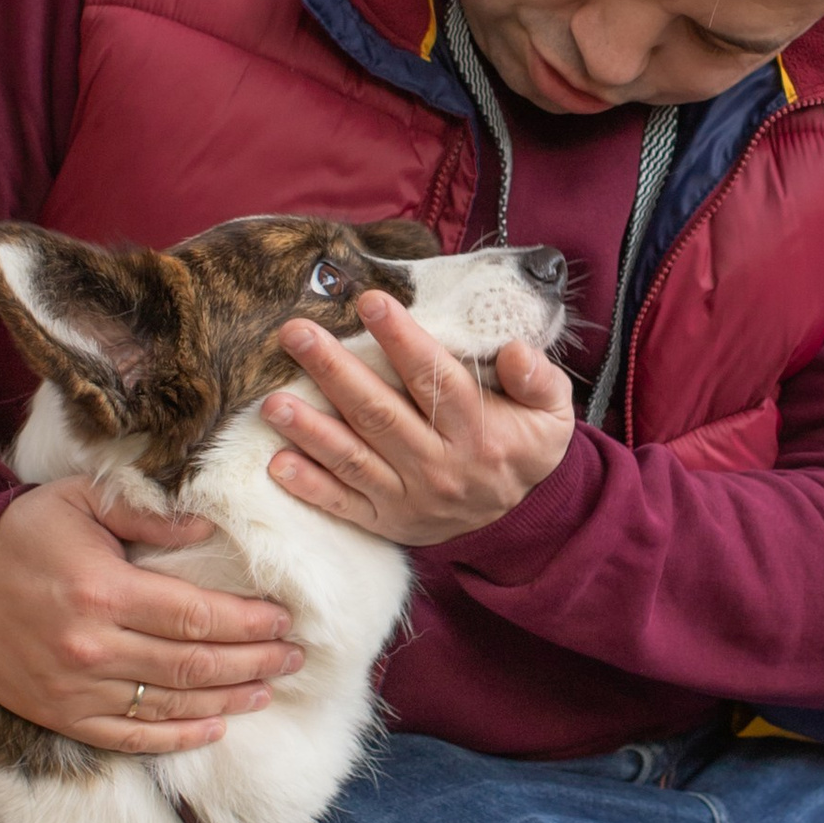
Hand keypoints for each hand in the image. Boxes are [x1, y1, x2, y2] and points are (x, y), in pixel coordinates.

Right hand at [0, 478, 302, 748]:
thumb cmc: (23, 536)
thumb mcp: (80, 503)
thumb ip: (146, 514)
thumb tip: (207, 529)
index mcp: (103, 592)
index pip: (197, 616)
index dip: (248, 623)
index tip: (282, 620)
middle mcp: (94, 648)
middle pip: (195, 666)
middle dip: (254, 662)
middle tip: (293, 657)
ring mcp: (78, 691)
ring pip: (172, 706)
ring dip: (229, 700)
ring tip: (267, 688)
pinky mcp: (63, 717)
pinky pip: (132, 738)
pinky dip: (179, 737)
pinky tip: (216, 728)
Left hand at [263, 293, 574, 544]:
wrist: (519, 521)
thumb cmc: (524, 448)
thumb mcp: (551, 414)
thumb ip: (539, 379)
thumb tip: (516, 350)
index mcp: (478, 431)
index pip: (435, 379)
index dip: (401, 340)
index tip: (370, 301)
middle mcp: (439, 465)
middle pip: (380, 413)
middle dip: (334, 371)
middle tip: (296, 333)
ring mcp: (408, 497)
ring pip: (354, 459)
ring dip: (310, 429)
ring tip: (272, 401)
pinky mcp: (385, 521)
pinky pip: (343, 505)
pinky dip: (310, 487)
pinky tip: (278, 463)